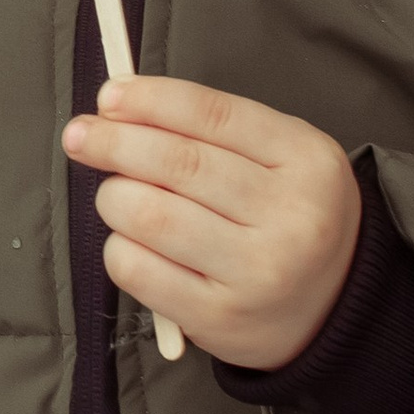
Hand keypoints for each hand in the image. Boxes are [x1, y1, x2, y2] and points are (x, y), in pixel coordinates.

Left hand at [61, 74, 361, 369]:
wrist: (333, 305)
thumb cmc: (288, 216)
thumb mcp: (281, 157)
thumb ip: (213, 128)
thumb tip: (119, 105)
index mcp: (306, 160)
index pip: (213, 114)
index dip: (150, 100)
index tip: (107, 97)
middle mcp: (289, 216)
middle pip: (178, 164)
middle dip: (114, 143)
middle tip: (80, 136)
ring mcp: (255, 271)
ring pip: (150, 215)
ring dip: (114, 197)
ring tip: (115, 196)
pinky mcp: (217, 316)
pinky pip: (138, 269)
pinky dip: (118, 247)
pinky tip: (130, 241)